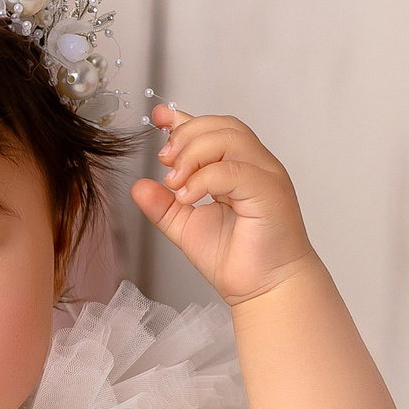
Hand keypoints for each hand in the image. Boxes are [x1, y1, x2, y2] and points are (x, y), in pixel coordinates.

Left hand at [129, 106, 317, 304]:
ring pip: (230, 139)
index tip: (158, 118)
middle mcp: (256, 166)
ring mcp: (266, 176)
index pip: (214, 129)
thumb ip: (163, 205)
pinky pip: (234, 170)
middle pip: (222, 126)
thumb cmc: (236, 259)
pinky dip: (204, 179)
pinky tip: (188, 197)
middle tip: (165, 163)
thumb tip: (138, 186)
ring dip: (193, 155)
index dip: (184, 119)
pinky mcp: (270, 192)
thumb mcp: (186, 227)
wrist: (265, 290)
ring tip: (175, 183)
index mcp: (238, 168)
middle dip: (186, 137)